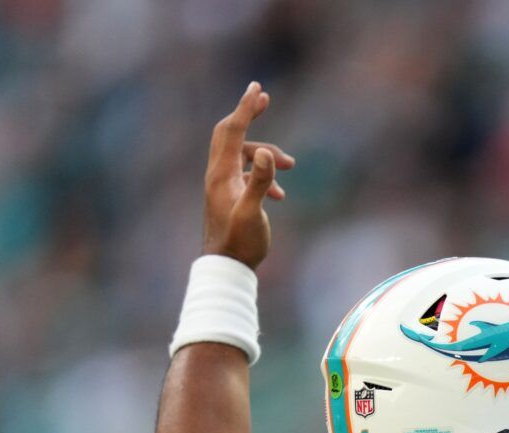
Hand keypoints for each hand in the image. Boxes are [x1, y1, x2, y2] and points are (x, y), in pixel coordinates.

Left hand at [202, 82, 295, 268]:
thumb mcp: (252, 212)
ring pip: (244, 154)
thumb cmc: (240, 242)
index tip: (258, 88)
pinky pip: (246, 172)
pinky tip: (280, 194)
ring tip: (290, 166)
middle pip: (231, 133)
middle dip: (249, 117)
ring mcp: (223, 185)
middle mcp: (218, 174)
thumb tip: (266, 153)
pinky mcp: (230, 196)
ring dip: (267, 154)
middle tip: (265, 100)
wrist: (227, 267)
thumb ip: (259, 182)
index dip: (245, 108)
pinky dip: (263, 173)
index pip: (232, 130)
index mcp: (221, 173)